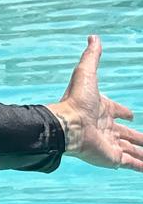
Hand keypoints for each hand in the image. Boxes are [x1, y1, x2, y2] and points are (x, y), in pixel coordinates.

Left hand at [47, 36, 142, 172]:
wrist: (69, 125)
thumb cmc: (76, 99)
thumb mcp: (86, 72)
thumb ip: (92, 56)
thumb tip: (93, 37)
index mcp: (102, 110)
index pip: (116, 112)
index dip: (124, 113)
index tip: (130, 116)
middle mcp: (106, 128)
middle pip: (126, 134)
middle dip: (137, 136)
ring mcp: (109, 144)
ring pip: (131, 150)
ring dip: (141, 152)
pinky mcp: (113, 158)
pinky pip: (131, 163)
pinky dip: (141, 166)